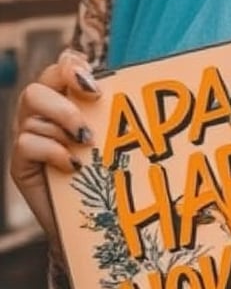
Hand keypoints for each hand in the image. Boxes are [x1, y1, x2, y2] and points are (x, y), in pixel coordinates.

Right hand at [10, 48, 100, 249]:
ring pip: (31, 110)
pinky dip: (53, 150)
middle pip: (37, 87)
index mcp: (64, 100)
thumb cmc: (110, 173)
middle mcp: (41, 115)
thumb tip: (152, 82)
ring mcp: (28, 138)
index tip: (95, 83)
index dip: (71, 65)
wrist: (93, 223)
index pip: (59, 68)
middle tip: (94, 104)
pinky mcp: (20, 165)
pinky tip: (74, 165)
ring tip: (88, 141)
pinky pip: (26, 143)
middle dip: (66, 93)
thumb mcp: (116, 137)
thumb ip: (119, 111)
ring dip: (64, 121)